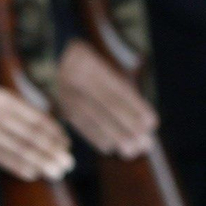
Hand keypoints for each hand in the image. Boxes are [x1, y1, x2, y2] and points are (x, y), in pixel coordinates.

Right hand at [0, 74, 73, 181]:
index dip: (53, 132)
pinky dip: (17, 166)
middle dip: (51, 150)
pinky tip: (32, 174)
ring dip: (39, 161)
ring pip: (18, 148)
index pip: (35, 118)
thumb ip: (14, 106)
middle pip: (31, 136)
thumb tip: (39, 120)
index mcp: (4, 99)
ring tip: (56, 172)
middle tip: (68, 163)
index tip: (66, 143)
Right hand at [55, 39, 158, 157]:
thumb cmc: (89, 62)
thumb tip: (144, 120)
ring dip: (115, 136)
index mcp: (90, 63)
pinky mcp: (60, 104)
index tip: (152, 123)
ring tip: (133, 150)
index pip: (118, 89)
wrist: (53, 55)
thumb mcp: (103, 64)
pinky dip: (95, 137)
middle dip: (129, 126)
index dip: (136, 107)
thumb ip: (121, 87)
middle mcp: (76, 77)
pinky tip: (110, 147)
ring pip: (94, 117)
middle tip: (146, 143)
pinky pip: (79, 123)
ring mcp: (65, 91)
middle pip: (107, 104)